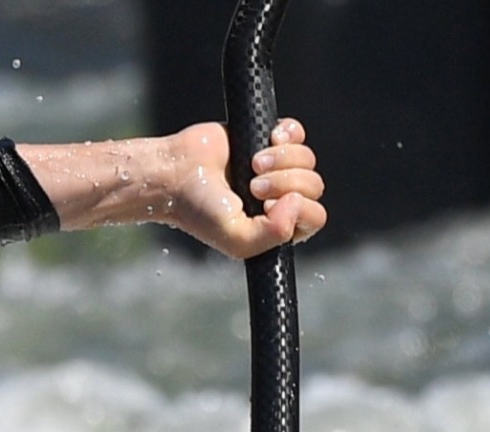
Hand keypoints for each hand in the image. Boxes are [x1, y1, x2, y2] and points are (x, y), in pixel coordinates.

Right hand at [162, 119, 324, 257]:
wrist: (175, 174)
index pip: (314, 217)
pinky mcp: (267, 139)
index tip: (265, 205)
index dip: (296, 209)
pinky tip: (268, 139)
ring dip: (281, 160)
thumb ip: (274, 234)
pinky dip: (288, 133)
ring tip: (250, 164)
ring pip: (307, 159)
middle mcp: (280, 198)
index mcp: (276, 226)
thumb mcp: (238, 240)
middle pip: (314, 186)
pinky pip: (297, 133)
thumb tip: (296, 201)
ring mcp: (276, 168)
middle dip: (284, 183)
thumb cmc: (199, 210)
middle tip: (252, 186)